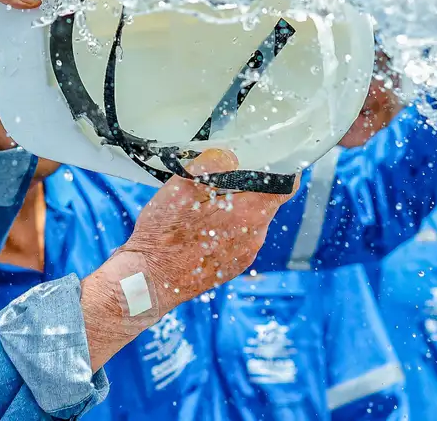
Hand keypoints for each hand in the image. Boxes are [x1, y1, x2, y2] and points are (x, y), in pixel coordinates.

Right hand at [79, 150, 292, 369]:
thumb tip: (231, 156)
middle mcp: (255, 236)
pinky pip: (238, 239)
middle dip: (248, 189)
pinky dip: (225, 229)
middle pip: (266, 202)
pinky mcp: (232, 266)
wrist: (149, 280)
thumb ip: (211, 165)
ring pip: (250, 221)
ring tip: (203, 207)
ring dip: (234, 210)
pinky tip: (199, 229)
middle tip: (219, 182)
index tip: (265, 161)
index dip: (280, 170)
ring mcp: (245, 254)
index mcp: (250, 214)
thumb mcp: (181, 187)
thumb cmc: (163, 235)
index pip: (287, 187)